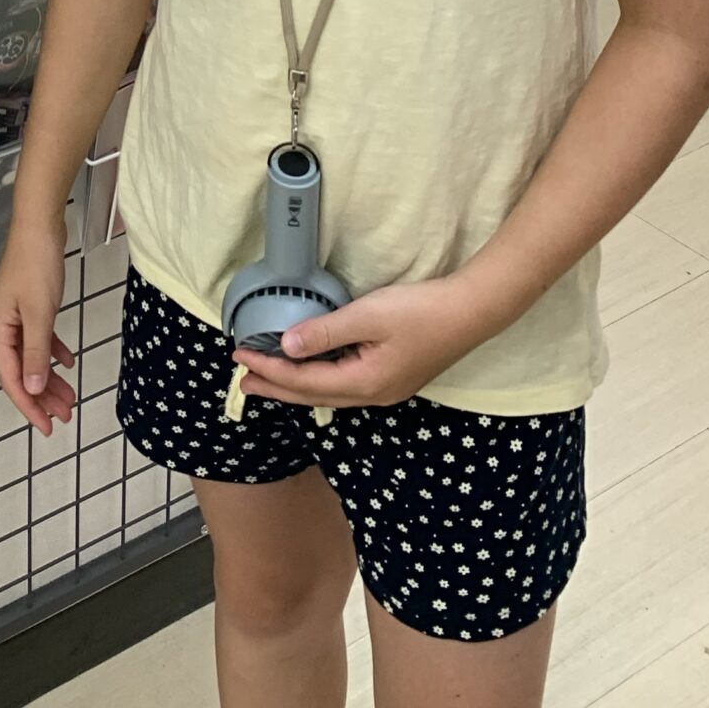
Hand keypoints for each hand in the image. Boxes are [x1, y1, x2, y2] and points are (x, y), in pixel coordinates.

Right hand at [0, 215, 75, 435]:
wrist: (39, 227)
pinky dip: (52, 351)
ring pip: (32, 356)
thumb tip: (33, 388)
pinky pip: (39, 338)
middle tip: (66, 416)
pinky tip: (68, 360)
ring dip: (50, 377)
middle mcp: (2, 326)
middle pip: (22, 370)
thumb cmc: (36, 266)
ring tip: (71, 397)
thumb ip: (36, 353)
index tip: (47, 427)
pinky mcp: (29, 306)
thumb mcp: (39, 314)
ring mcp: (15, 316)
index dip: (29, 405)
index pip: (11, 378)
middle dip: (43, 395)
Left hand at [232, 274, 493, 410]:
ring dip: (295, 385)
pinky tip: (309, 369)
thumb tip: (286, 346)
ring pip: (328, 393)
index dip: (269, 370)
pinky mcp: (391, 378)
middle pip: (313, 396)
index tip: (239, 356)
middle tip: (242, 379)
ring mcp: (384, 389)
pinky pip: (342, 385)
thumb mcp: (367, 316)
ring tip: (267, 378)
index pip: (303, 382)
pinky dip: (317, 379)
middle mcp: (372, 395)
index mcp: (364, 383)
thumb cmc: (419, 311)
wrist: (470, 313)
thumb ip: (325, 332)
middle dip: (276, 387)